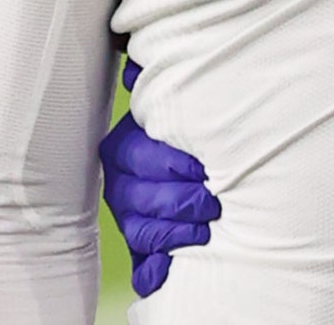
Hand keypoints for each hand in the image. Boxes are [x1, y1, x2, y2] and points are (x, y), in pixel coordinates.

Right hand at [100, 65, 219, 298]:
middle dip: (178, 202)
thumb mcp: (179, 102)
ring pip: (141, 232)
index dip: (170, 165)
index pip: (138, 158)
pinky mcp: (144, 249)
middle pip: (139, 199)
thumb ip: (157, 85)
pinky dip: (155, 270)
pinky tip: (169, 269)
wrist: (208, 167)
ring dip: (174, 235)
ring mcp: (130, 218)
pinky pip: (143, 266)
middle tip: (212, 201)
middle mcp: (121, 184)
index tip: (202, 168)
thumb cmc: (195, 129)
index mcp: (125, 147)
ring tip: (206, 230)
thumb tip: (134, 62)